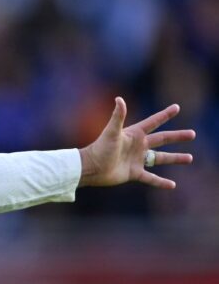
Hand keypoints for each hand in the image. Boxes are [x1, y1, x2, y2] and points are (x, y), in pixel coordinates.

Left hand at [78, 97, 194, 187]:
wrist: (91, 168)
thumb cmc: (100, 148)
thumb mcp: (111, 132)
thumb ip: (118, 116)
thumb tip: (119, 99)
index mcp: (134, 134)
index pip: (153, 122)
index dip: (165, 115)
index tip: (176, 107)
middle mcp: (138, 146)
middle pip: (162, 139)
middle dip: (177, 136)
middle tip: (192, 134)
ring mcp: (137, 160)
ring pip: (160, 158)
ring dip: (175, 158)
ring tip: (190, 158)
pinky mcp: (134, 173)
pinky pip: (151, 178)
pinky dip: (161, 182)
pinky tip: (172, 185)